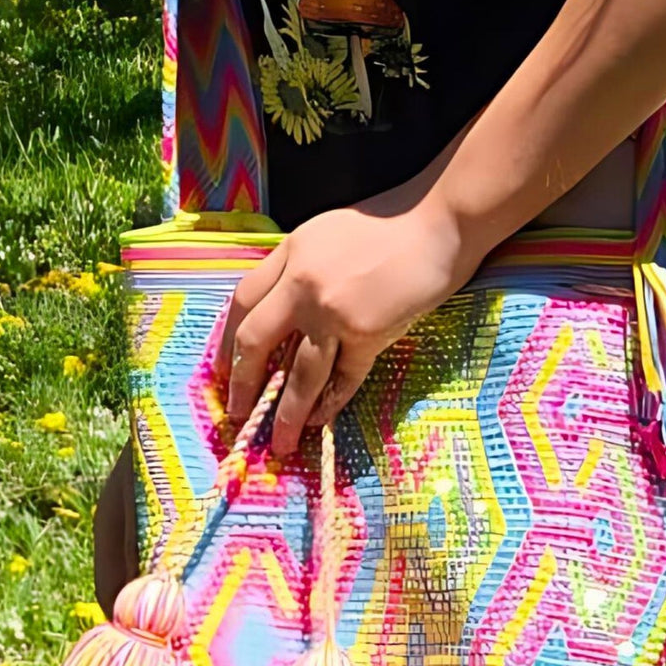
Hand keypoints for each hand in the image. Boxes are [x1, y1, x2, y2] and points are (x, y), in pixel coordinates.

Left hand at [219, 193, 469, 457]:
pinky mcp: (368, 335)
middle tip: (239, 414)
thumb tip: (282, 310)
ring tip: (280, 442)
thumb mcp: (328, 233)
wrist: (440, 222)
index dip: (227, 342)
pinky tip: (320, 421)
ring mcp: (334, 313)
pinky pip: (343, 379)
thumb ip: (300, 267)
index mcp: (291, 253)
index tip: (224, 372)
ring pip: (299, 374)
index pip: (242, 302)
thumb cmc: (391, 222)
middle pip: (256, 341)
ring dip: (287, 414)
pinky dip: (331, 403)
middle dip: (244, 383)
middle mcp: (303, 285)